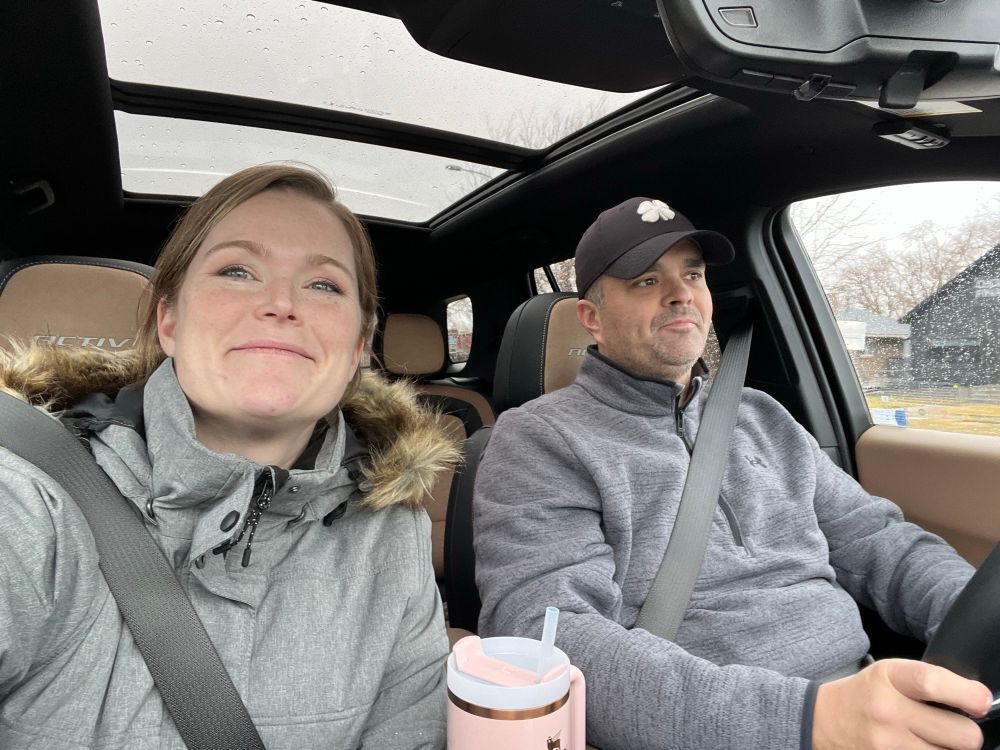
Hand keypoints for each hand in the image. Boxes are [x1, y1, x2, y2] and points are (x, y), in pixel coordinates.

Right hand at [812, 658, 991, 749]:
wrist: (819, 720)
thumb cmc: (863, 695)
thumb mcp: (888, 673)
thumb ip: (927, 682)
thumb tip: (976, 701)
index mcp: (889, 679)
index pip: (933, 682)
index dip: (968, 694)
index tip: (981, 702)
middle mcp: (887, 712)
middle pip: (959, 734)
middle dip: (968, 734)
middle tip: (959, 730)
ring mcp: (886, 745)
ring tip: (934, 741)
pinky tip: (920, 748)